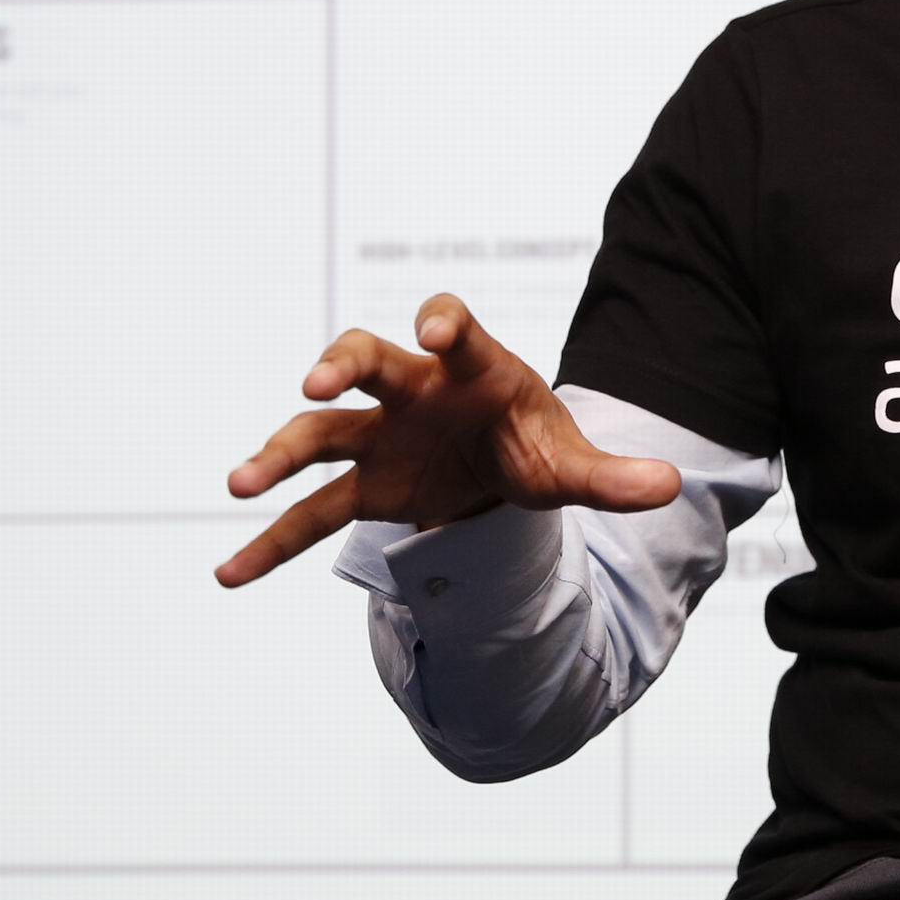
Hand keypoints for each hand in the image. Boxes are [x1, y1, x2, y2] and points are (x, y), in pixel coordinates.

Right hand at [214, 293, 684, 587]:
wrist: (501, 466)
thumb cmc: (532, 446)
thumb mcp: (573, 466)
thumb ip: (613, 475)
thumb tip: (670, 486)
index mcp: (471, 370)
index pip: (454, 329)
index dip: (442, 326)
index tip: (433, 335)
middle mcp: (413, 392)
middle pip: (367, 360)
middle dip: (340, 365)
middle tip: (315, 381)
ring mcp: (380, 437)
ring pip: (321, 432)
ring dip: (280, 452)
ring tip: (241, 482)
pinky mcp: (364, 485)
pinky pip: (311, 513)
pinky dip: (271, 543)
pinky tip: (230, 574)